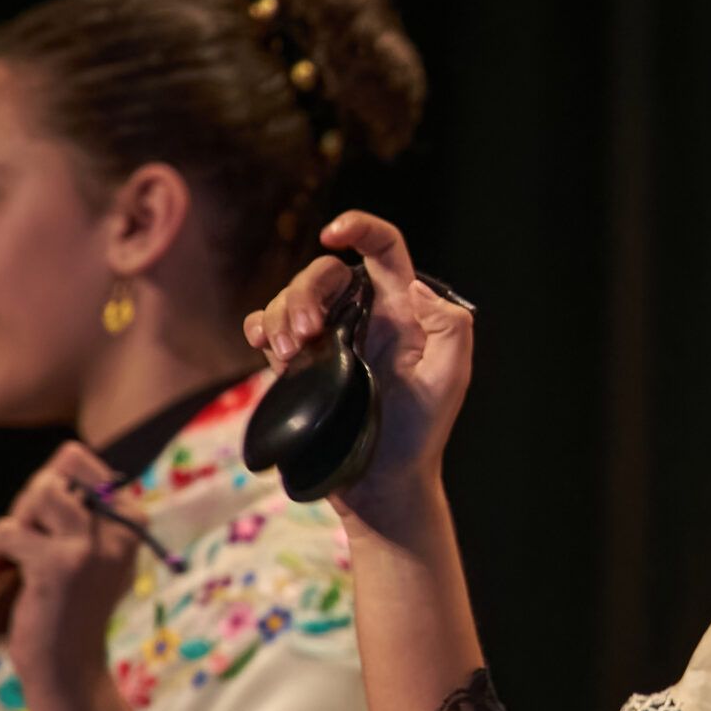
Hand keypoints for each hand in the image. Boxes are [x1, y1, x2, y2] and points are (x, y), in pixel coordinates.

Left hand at [0, 443, 138, 692]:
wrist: (66, 669)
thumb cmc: (65, 608)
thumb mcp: (87, 552)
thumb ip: (80, 508)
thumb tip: (66, 455)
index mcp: (131, 520)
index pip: (75, 459)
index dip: (45, 489)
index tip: (44, 530)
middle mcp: (121, 528)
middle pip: (52, 475)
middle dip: (26, 509)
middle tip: (24, 552)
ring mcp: (93, 546)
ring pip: (37, 493)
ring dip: (10, 526)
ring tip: (11, 561)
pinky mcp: (60, 565)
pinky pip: (6, 531)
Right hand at [242, 211, 474, 535]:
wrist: (384, 482)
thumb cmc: (422, 432)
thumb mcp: (450, 377)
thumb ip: (449, 325)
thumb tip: (415, 286)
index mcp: (401, 310)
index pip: (384, 250)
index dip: (361, 228)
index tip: (334, 234)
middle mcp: (363, 316)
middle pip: (323, 272)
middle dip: (304, 292)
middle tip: (306, 336)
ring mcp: (327, 339)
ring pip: (290, 298)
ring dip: (280, 316)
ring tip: (287, 355)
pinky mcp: (299, 364)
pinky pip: (267, 327)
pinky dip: (260, 327)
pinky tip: (265, 347)